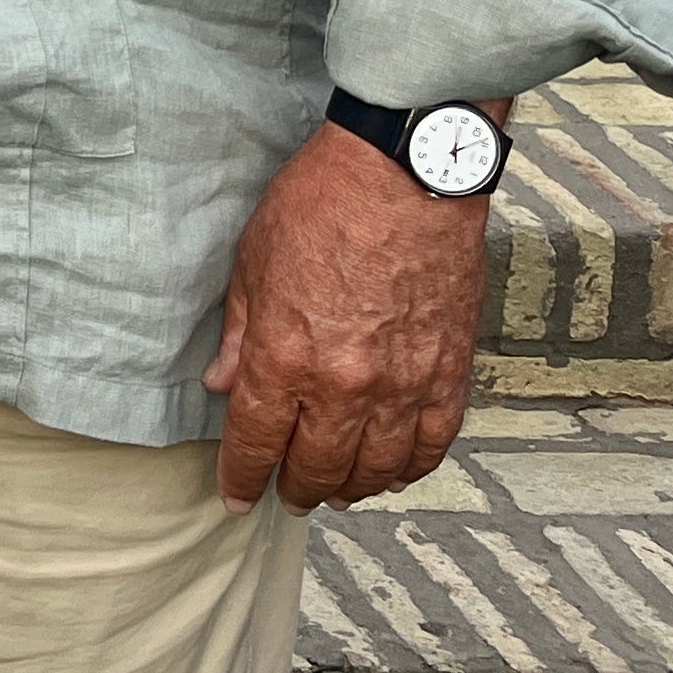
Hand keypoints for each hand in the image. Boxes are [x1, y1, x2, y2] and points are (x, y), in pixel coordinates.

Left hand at [205, 119, 491, 509]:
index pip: (256, 440)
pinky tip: (393, 471)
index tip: (235, 496)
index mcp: (287, 358)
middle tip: (285, 497)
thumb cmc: (321, 205)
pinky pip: (432, 444)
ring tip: (335, 491)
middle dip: (296, 489)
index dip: (241, 475)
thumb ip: (241, 334)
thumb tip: (222, 383)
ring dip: (352, 487)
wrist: (405, 175)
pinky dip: (411, 467)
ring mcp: (404, 385)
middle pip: (317, 465)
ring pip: (378, 467)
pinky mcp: (450, 374)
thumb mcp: (253, 262)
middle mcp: (346, 385)